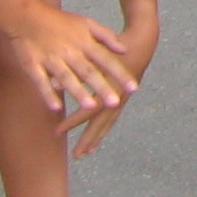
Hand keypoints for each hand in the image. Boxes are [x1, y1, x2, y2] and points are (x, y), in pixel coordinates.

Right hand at [5, 0, 136, 129]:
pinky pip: (41, 81)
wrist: (27, 15)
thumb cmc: (60, 21)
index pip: (106, 60)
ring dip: (78, 92)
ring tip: (90, 106)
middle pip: (88, 71)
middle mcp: (70, 52)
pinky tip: (56, 107)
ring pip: (66, 78)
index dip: (120, 73)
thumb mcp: (86, 23)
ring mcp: (51, 59)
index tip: (134, 87)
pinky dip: (48, 94)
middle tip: (115, 102)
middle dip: (102, 87)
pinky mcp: (32, 65)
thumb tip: (124, 49)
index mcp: (84, 42)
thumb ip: (106, 36)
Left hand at [70, 15, 158, 156]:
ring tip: (85, 152)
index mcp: (110, 86)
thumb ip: (76, 69)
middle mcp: (118, 96)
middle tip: (76, 155)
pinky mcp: (124, 97)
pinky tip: (96, 138)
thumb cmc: (115, 44)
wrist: (142, 41)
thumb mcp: (96, 52)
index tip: (57, 131)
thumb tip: (53, 83)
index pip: (89, 110)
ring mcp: (123, 98)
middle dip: (88, 139)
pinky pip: (113, 118)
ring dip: (97, 138)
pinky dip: (104, 129)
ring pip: (108, 123)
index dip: (73, 122)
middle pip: (101, 123)